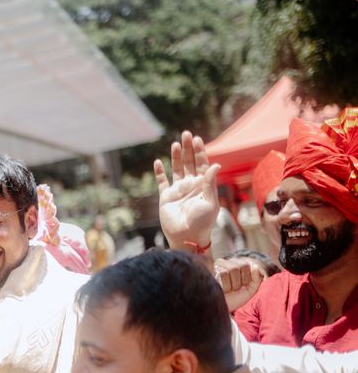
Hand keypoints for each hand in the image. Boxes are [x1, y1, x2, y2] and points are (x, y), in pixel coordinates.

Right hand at [155, 131, 220, 250]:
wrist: (187, 238)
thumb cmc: (202, 223)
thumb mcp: (210, 202)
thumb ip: (210, 183)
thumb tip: (214, 164)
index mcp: (203, 185)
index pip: (202, 164)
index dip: (200, 151)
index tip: (197, 139)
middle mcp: (191, 185)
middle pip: (189, 162)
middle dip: (188, 148)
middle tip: (186, 134)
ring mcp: (178, 191)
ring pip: (177, 169)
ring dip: (176, 157)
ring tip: (175, 144)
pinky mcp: (166, 198)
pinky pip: (162, 182)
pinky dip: (159, 172)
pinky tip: (158, 162)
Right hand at [214, 257, 263, 311]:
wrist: (220, 309)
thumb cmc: (234, 299)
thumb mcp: (250, 290)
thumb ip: (257, 279)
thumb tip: (255, 266)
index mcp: (237, 265)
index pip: (248, 265)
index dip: (248, 278)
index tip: (242, 286)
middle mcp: (227, 263)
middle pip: (242, 265)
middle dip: (241, 281)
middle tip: (235, 289)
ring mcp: (217, 266)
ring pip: (233, 269)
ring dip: (233, 284)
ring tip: (228, 290)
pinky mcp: (210, 270)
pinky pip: (224, 273)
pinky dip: (226, 285)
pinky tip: (221, 289)